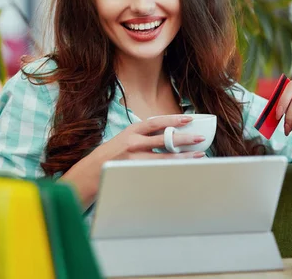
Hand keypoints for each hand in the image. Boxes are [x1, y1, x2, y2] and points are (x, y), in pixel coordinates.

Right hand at [90, 115, 206, 162]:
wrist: (92, 171)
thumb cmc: (113, 153)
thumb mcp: (126, 138)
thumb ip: (145, 136)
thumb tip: (169, 134)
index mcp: (132, 131)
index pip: (156, 122)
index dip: (173, 120)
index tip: (188, 119)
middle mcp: (133, 143)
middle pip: (163, 140)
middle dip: (183, 139)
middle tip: (199, 138)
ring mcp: (135, 159)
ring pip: (164, 158)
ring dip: (183, 157)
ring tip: (198, 155)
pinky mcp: (136, 172)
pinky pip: (159, 171)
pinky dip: (172, 169)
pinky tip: (184, 169)